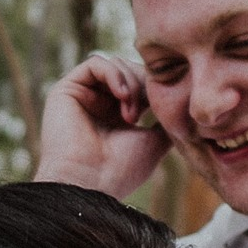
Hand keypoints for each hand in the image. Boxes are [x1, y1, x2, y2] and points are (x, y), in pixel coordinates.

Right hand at [34, 53, 170, 198]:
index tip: (162, 108)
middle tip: (143, 113)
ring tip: (132, 114)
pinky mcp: (66, 89)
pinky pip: (96, 62)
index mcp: (115, 116)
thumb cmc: (120, 171)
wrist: (89, 185)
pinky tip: (123, 95)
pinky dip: (115, 73)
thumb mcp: (154, 142)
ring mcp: (81, 96)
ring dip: (131, 83)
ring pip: (115, 64)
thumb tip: (182, 104)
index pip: (140, 84)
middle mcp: (97, 103)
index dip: (154, 88)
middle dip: (143, 85)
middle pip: (129, 69)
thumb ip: (165, 120)